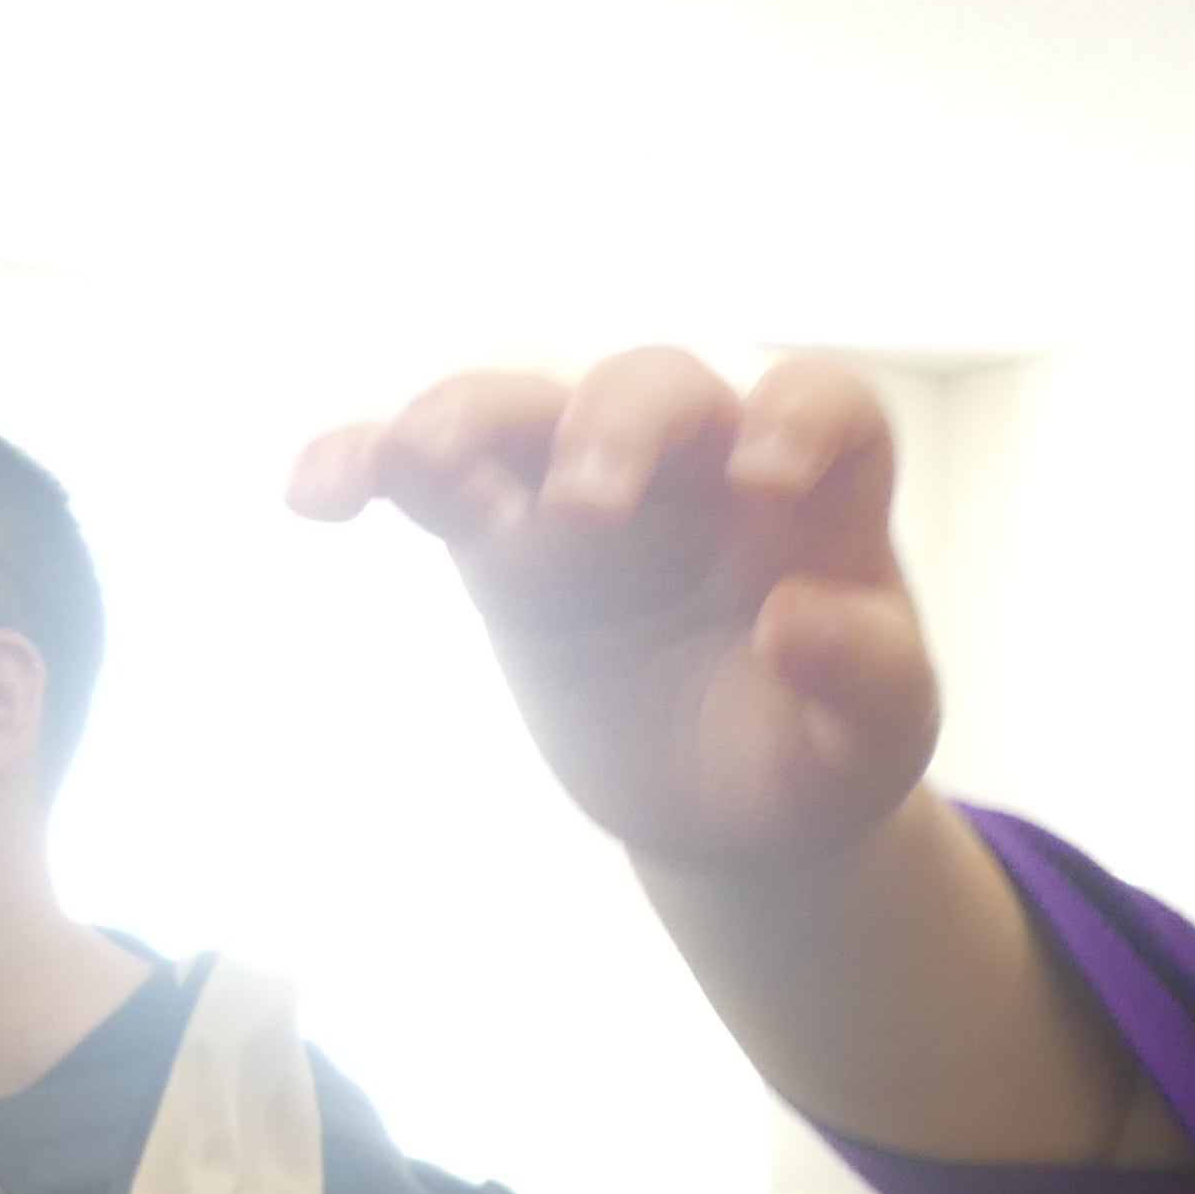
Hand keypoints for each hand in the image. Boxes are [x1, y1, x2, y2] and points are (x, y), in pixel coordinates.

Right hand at [288, 349, 936, 872]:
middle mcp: (701, 468)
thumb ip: (868, 678)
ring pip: (522, 408)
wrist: (732, 808)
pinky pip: (424, 475)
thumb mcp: (876, 741)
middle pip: (655, 386)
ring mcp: (593, 492)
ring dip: (466, 420)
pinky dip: (365, 462)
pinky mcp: (504, 540)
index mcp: (818, 500)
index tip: (765, 483)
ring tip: (419, 465)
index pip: (824, 405)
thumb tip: (797, 619)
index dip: (798, 417)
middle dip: (616, 426)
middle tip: (590, 512)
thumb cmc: (819, 749)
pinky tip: (318, 494)